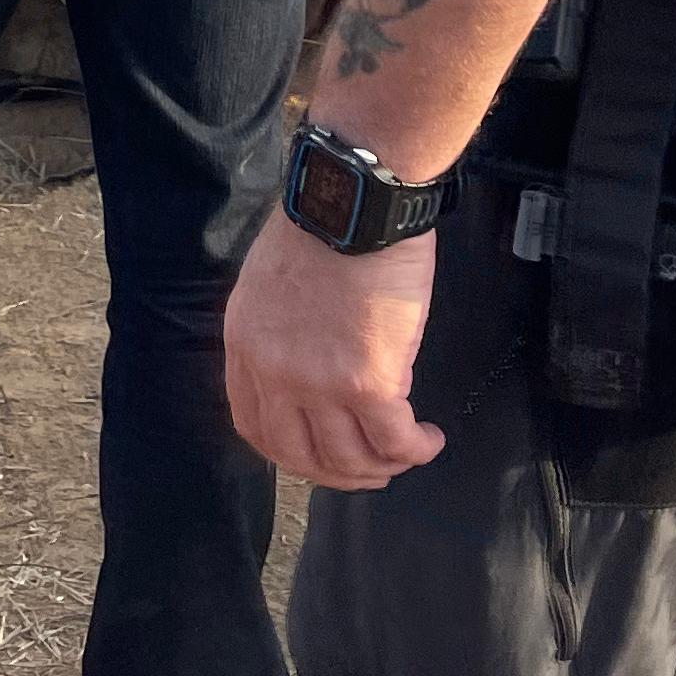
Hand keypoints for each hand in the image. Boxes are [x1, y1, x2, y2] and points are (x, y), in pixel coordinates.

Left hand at [224, 212, 444, 489]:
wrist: (354, 201)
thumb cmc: (325, 223)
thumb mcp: (272, 280)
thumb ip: (281, 329)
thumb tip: (313, 359)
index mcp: (246, 345)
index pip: (254, 425)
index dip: (290, 452)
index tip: (319, 454)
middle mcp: (273, 373)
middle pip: (298, 456)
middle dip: (338, 474)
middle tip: (370, 469)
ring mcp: (318, 383)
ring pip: (348, 459)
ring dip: (382, 467)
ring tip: (407, 452)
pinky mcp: (368, 382)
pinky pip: (393, 441)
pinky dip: (415, 450)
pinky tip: (429, 440)